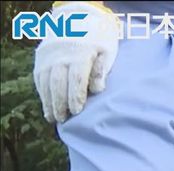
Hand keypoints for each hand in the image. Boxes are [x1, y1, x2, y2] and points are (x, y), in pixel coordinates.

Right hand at [33, 2, 121, 123]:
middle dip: (60, 103)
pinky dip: (43, 93)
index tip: (77, 111)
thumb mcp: (107, 52)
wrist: (78, 20)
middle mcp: (61, 55)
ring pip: (46, 82)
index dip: (75, 96)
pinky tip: (47, 105)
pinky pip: (39, 77)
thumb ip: (102, 71)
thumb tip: (97, 90)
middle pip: (59, 83)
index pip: (76, 78)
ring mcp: (49, 56)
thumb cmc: (99, 40)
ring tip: (54, 118)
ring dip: (49, 101)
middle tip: (63, 119)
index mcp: (80, 54)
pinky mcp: (41, 57)